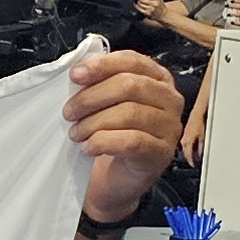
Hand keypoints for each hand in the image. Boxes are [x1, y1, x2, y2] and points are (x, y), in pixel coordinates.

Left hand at [65, 44, 180, 229]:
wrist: (117, 178)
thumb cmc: (112, 136)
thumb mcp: (106, 104)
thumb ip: (99, 83)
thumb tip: (79, 71)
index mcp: (157, 79)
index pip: (133, 61)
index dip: (102, 65)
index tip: (76, 75)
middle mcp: (169, 100)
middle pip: (131, 86)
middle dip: (92, 97)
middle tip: (69, 111)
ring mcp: (170, 127)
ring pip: (130, 113)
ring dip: (94, 122)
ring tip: (76, 132)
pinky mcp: (162, 153)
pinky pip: (132, 141)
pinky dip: (104, 142)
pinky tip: (89, 147)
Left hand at [133, 0, 167, 19]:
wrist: (162, 13)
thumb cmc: (159, 4)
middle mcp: (154, 4)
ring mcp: (151, 9)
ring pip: (140, 4)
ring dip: (138, 2)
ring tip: (140, 1)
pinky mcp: (147, 13)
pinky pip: (139, 8)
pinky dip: (137, 6)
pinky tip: (138, 5)